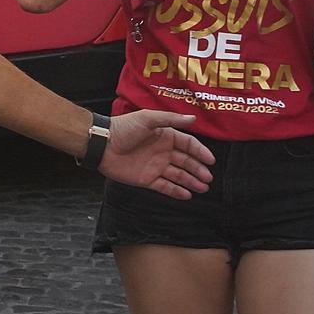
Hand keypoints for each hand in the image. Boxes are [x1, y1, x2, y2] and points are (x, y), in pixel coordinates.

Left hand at [98, 110, 213, 198]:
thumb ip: (171, 119)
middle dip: (198, 170)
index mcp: (165, 136)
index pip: (188, 144)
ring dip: (191, 182)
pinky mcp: (147, 179)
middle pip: (186, 162)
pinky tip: (187, 195)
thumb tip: (193, 118)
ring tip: (203, 188)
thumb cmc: (124, 128)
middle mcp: (163, 151)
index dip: (200, 152)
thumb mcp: (148, 119)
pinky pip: (165, 186)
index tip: (211, 161)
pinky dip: (176, 191)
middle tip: (208, 178)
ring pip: (178, 176)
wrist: (102, 144)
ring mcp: (155, 166)